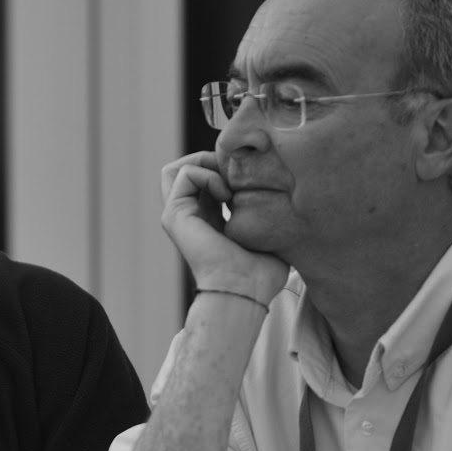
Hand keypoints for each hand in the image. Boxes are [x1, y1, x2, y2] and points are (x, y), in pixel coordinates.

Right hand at [160, 151, 287, 301]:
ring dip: (205, 164)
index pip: (205, 178)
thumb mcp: (265, 232)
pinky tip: (227, 196)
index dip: (226, 167)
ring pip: (177, 168)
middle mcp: (188, 215)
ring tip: (230, 182)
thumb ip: (263, 210)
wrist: (244, 290)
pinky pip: (182, 175)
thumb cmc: (261, 271)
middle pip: (186, 170)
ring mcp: (178, 215)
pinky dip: (206, 175)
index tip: (251, 176)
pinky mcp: (174, 215)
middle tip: (238, 173)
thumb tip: (277, 189)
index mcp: (207, 219)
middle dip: (212, 160)